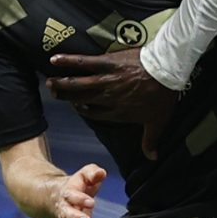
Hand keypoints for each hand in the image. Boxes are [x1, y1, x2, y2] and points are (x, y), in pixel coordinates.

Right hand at [47, 49, 182, 157]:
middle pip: (80, 98)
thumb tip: (153, 158)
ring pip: (78, 83)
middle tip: (54, 92)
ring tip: (50, 82)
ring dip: (62, 83)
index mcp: (116, 112)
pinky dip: (68, 61)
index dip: (82, 109)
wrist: (167, 70)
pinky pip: (83, 62)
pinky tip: (54, 59)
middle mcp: (107, 98)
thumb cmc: (162, 96)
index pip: (93, 113)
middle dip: (65, 96)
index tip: (76, 105)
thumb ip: (151, 141)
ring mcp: (105, 80)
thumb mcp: (158, 122)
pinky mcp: (106, 63)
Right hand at [50, 163, 106, 217]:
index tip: (91, 202)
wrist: (59, 197)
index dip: (80, 199)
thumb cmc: (77, 185)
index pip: (71, 196)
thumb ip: (92, 172)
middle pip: (66, 214)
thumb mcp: (84, 174)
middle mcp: (65, 209)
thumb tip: (101, 173)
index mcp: (67, 194)